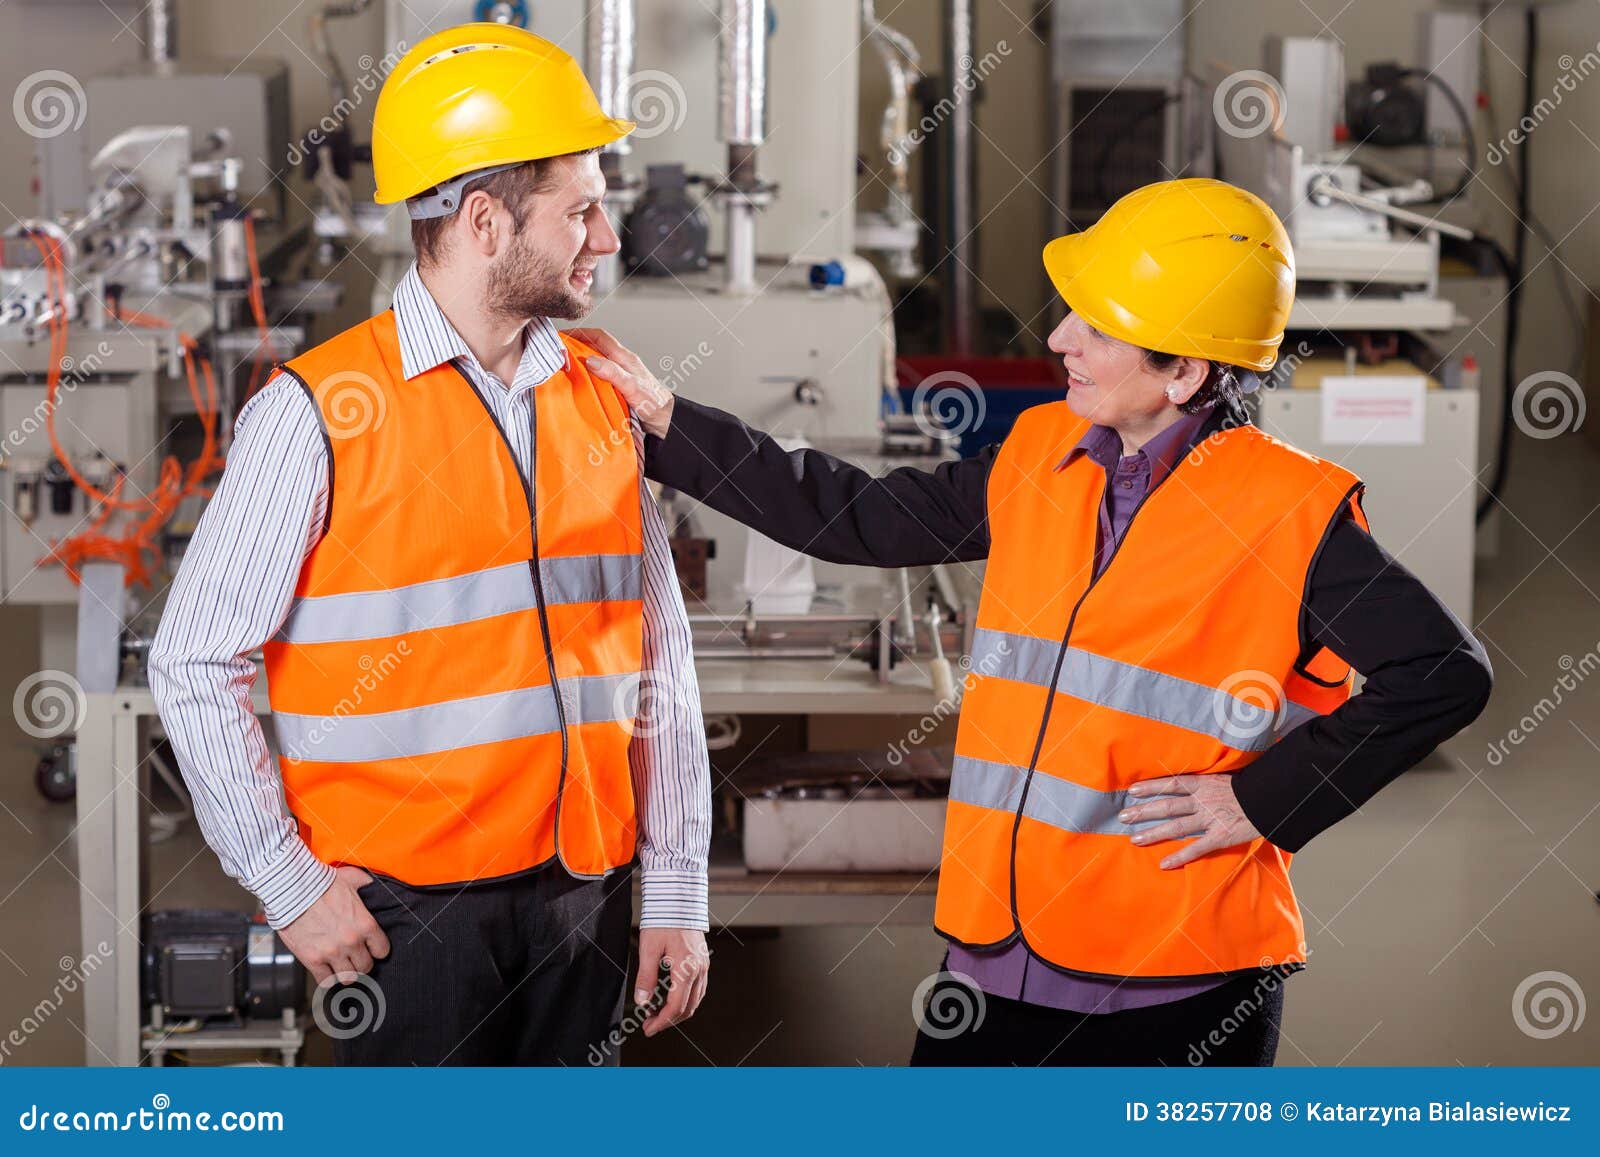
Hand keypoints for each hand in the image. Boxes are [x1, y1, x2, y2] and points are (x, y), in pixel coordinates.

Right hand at [277, 865, 390, 985]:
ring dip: (345, 972)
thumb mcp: (352, 878)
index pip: (382, 950)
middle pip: (366, 967)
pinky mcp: (312, 959)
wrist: (291, 888)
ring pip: (348, 977)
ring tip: (341, 965)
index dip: (376, 949)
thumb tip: (375, 887)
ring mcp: (332, 952)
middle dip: (361, 961)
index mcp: (365, 924)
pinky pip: (325, 981)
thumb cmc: (320, 882)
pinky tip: (326, 970)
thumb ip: (367, 885)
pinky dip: (327, 979)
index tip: (371, 948)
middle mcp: (351, 941)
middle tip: (354, 956)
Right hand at [567, 327, 675, 437]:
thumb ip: (613, 373)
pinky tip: (578, 385)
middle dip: (576, 346)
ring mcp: (619, 377)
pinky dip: (586, 378)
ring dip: (580, 363)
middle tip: (557, 351)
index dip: (581, 332)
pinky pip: (598, 378)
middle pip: (595, 348)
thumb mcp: (633, 386)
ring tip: (562, 367)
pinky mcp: (618, 389)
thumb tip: (590, 360)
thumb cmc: (655, 403)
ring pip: (596, 363)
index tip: (563, 335)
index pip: (600, 337)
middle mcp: (621, 365)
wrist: (667, 421)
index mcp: (625, 358)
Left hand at [634, 927, 710, 1036]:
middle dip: (669, 1020)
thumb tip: (642, 1002)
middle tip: (649, 1024)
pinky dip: (686, 999)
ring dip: (678, 1011)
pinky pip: (698, 988)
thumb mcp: (649, 949)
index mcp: (686, 968)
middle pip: (688, 1007)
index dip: (662, 1022)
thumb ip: (646, 977)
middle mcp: (699, 969)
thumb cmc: (663, 920)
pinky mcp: (702, 960)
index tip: (648, 1029)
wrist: (678, 899)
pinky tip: (671, 999)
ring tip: (657, 1013)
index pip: (676, 1006)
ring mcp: (703, 965)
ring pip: (695, 999)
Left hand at [1118, 773, 1263, 868]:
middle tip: (1123, 816)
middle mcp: (1203, 801)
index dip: (1151, 786)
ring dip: (1154, 833)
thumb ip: (1207, 782)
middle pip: (1167, 806)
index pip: (1172, 784)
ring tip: (1134, 839)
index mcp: (1204, 785)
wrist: (1271, 799)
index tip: (1132, 790)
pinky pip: (1196, 848)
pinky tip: (1164, 864)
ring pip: (1176, 827)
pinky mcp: (1221, 836)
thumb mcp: (1225, 777)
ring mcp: (1210, 820)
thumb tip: (1189, 781)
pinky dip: (1180, 856)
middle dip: (1144, 811)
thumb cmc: (1250, 787)